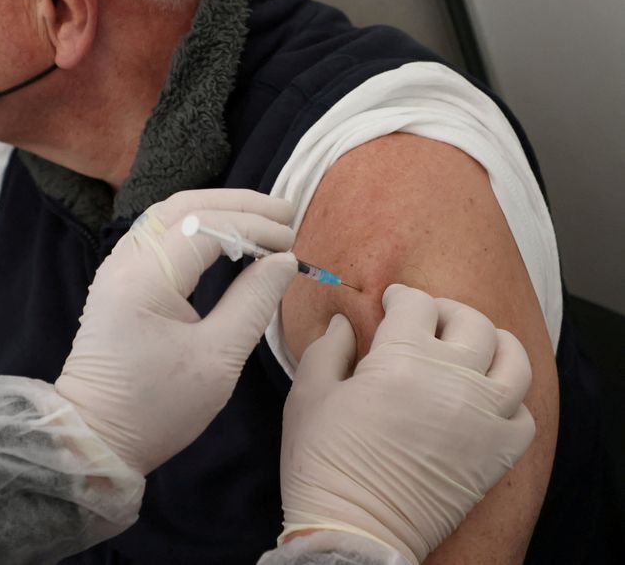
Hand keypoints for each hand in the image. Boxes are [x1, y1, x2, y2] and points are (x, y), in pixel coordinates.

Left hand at [55, 189, 298, 475]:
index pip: (206, 226)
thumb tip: (283, 261)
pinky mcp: (118, 280)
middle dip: (239, 204)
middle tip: (285, 213)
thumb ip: (253, 302)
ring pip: (169, 214)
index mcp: (145, 278)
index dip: (253, 227)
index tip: (291, 243)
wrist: (94, 436)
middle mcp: (125, 261)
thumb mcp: (217, 359)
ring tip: (263, 218)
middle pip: (184, 206)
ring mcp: (117, 267)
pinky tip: (224, 235)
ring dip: (217, 209)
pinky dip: (196, 225)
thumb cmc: (157, 406)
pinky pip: (159, 233)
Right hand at [280, 284, 535, 564]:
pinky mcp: (497, 454)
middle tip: (428, 318)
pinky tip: (484, 399)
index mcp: (400, 360)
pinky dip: (509, 398)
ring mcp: (483, 418)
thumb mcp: (308, 395)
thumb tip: (342, 321)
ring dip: (492, 343)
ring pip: (513, 359)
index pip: (417, 303)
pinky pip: (523, 412)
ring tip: (471, 347)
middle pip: (471, 321)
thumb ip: (328, 348)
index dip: (401, 296)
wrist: (354, 533)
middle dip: (446, 311)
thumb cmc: (323, 464)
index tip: (392, 301)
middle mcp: (452, 381)